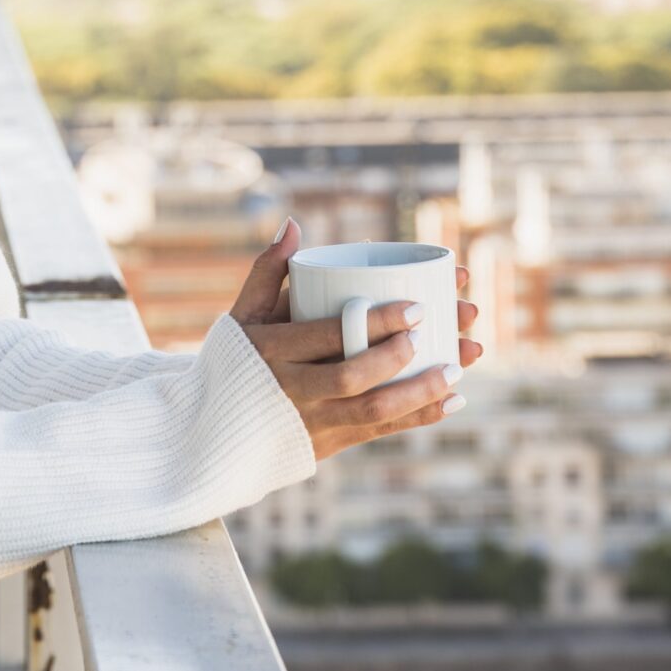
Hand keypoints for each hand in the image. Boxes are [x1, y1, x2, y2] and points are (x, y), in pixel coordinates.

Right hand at [227, 218, 483, 461]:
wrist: (214, 428)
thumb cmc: (235, 359)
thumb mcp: (243, 315)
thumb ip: (267, 270)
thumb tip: (293, 224)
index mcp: (270, 350)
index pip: (329, 335)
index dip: (375, 323)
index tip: (416, 306)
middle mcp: (290, 390)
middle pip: (351, 377)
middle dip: (398, 356)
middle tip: (432, 332)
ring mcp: (309, 423)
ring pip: (370, 412)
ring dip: (420, 392)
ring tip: (457, 368)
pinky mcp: (325, 446)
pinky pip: (376, 433)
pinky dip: (418, 418)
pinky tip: (452, 402)